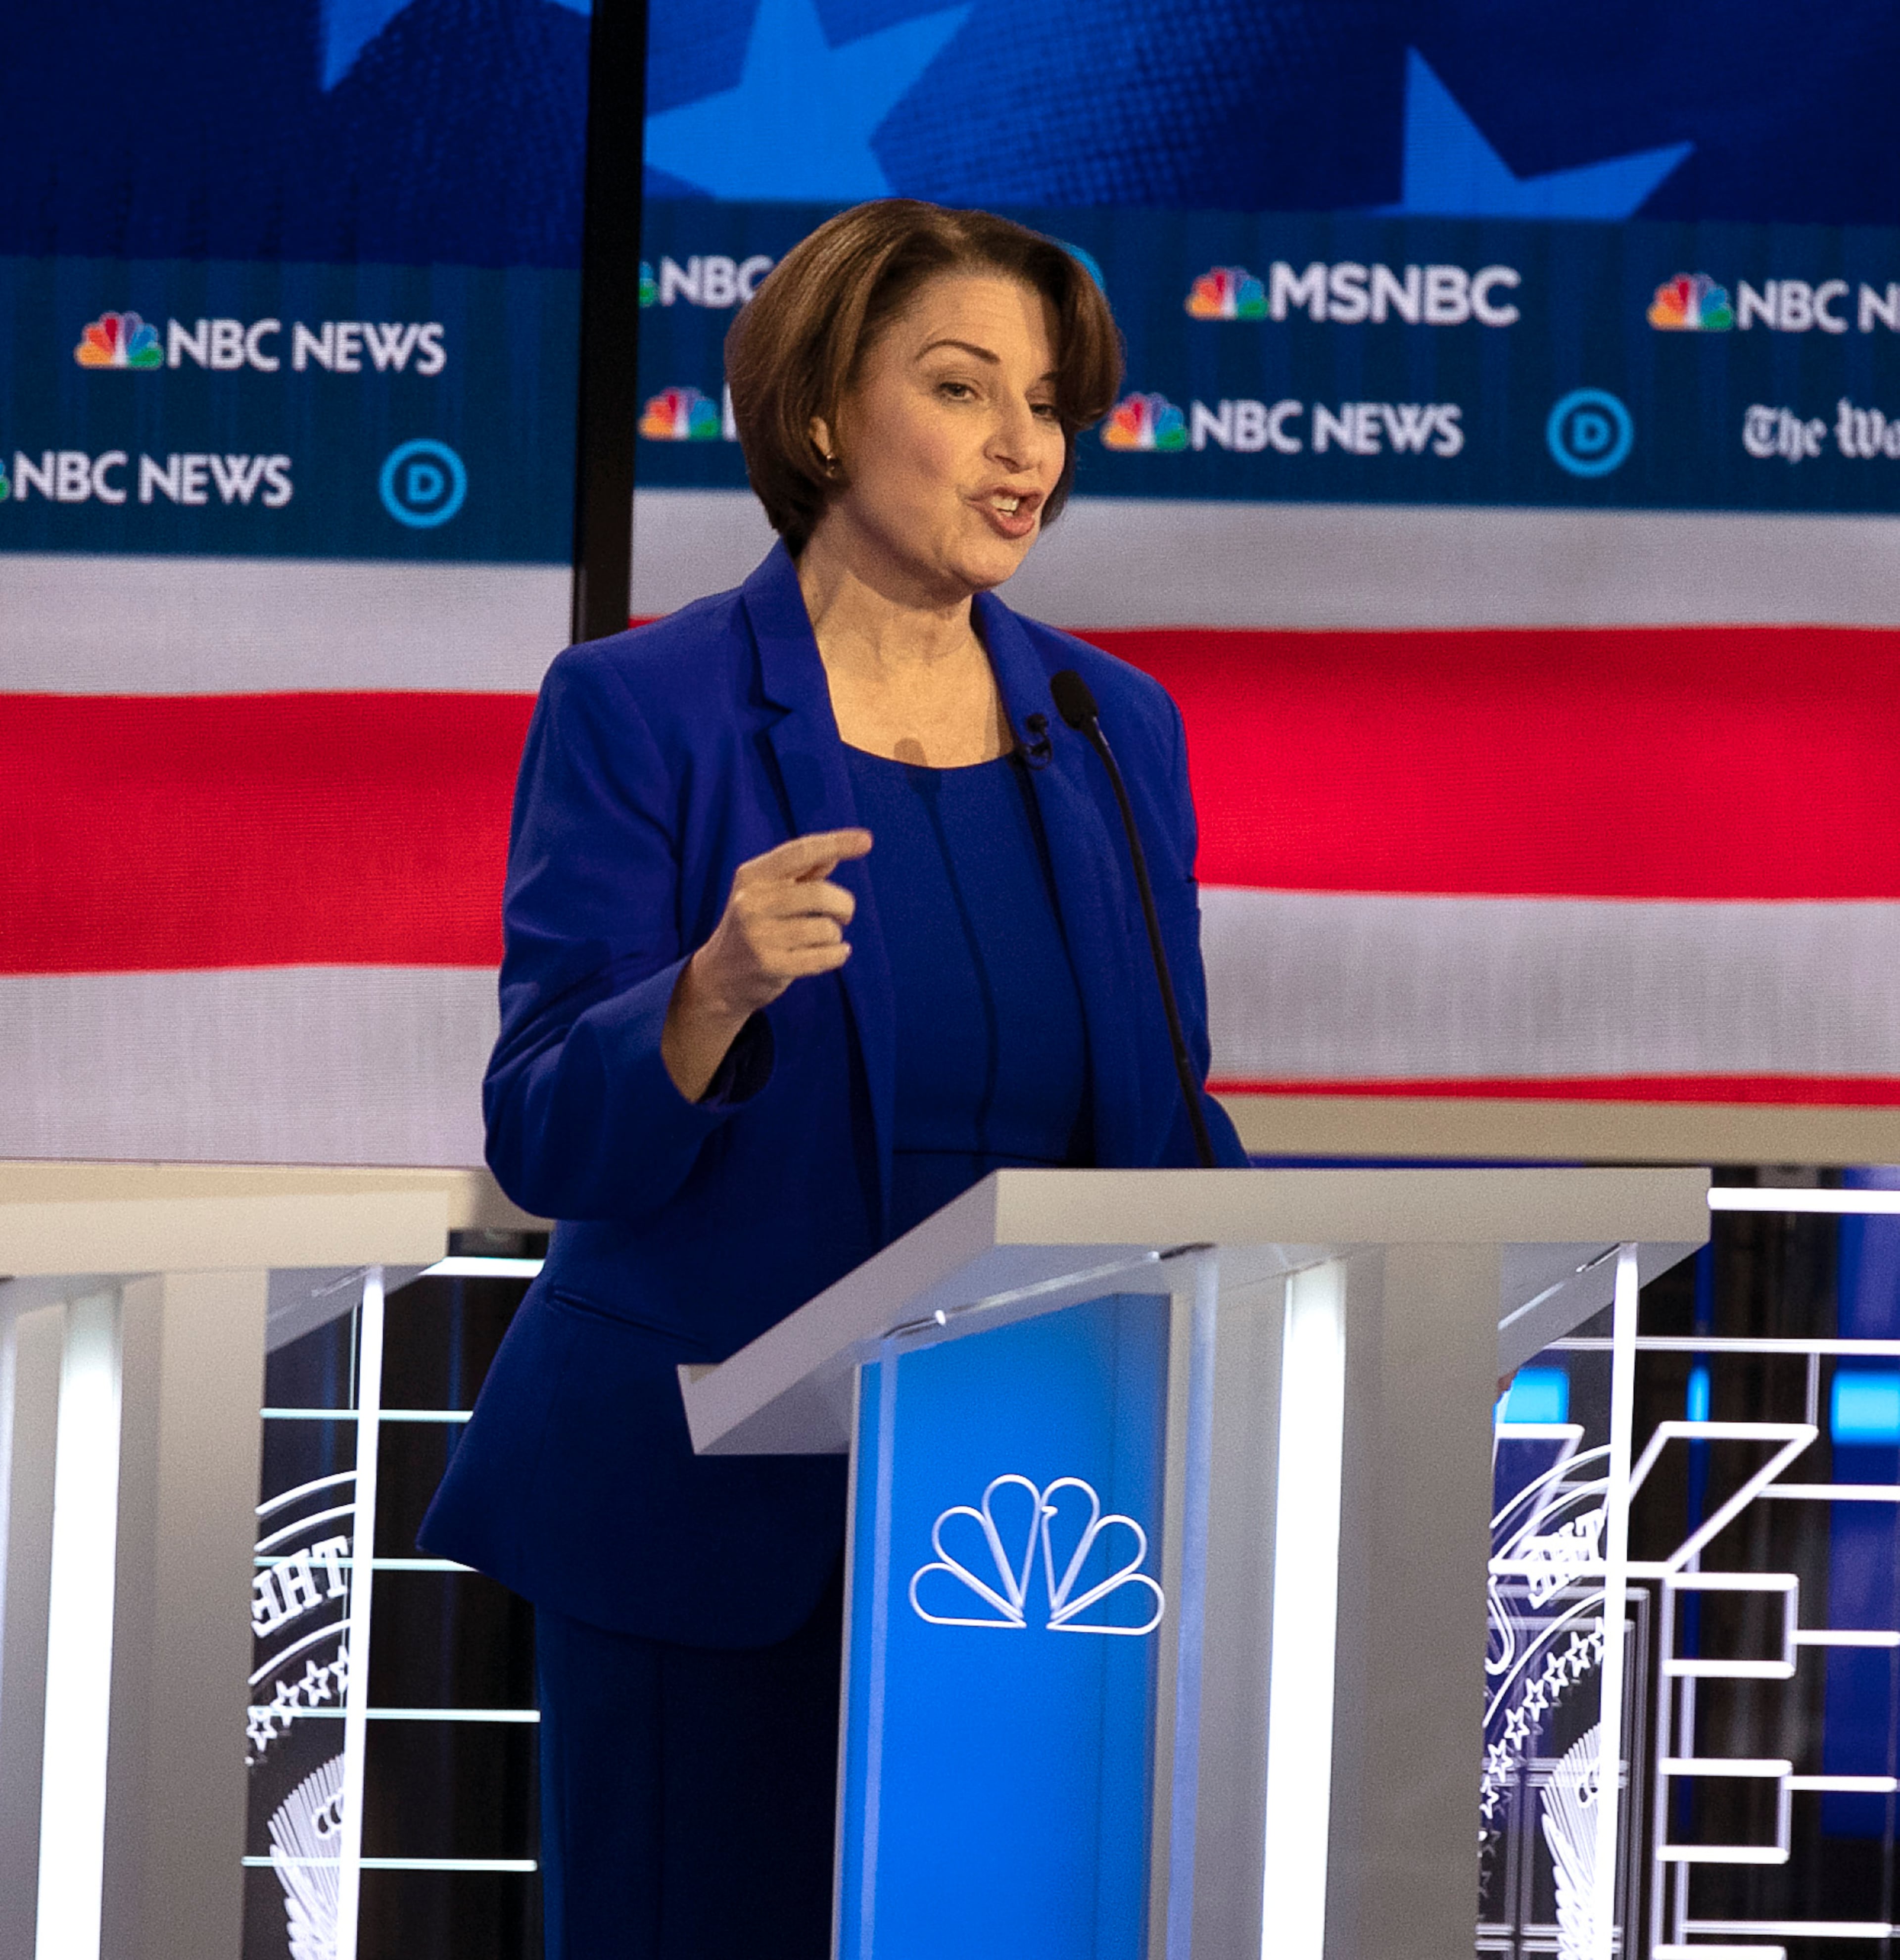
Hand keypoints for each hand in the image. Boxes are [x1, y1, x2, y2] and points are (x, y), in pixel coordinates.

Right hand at [661, 828, 872, 1099]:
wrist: (719, 978)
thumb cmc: (755, 927)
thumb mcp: (768, 892)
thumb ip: (801, 872)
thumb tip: (834, 853)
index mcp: (752, 876)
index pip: (800, 852)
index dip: (836, 843)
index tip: (866, 840)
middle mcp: (751, 903)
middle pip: (819, 894)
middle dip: (844, 905)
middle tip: (845, 914)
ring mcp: (758, 936)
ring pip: (824, 928)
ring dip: (835, 934)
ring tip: (826, 938)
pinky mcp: (770, 966)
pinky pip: (823, 956)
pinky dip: (838, 954)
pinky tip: (836, 953)